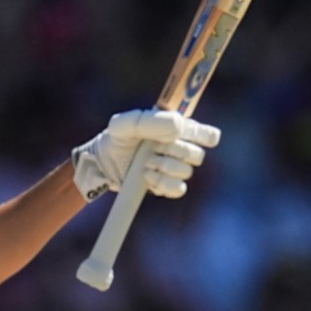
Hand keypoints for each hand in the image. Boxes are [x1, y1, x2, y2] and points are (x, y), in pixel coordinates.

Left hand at [72, 109, 220, 200]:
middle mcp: (179, 149)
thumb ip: (151, 121)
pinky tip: (147, 176)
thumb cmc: (116, 138)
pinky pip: (178, 189)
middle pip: (197, 155)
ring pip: (186, 172)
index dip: (207, 136)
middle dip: (176, 151)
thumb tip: (178, 126)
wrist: (103, 164)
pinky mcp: (166, 186)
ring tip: (146, 163)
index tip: (205, 138)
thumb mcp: (126, 124)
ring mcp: (174, 169)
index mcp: (175, 130)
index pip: (204, 133)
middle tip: (155, 148)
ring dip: (165, 167)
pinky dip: (162, 183)